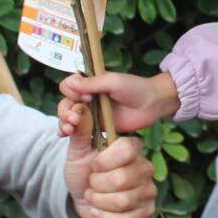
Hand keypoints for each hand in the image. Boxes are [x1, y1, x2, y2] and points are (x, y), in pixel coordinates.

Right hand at [60, 71, 180, 133]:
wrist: (153, 104)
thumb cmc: (135, 88)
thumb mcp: (114, 82)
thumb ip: (93, 83)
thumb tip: (71, 81)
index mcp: (90, 83)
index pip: (68, 86)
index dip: (72, 92)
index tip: (86, 97)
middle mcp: (87, 97)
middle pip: (66, 103)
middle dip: (66, 111)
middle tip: (75, 119)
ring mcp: (91, 113)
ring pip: (69, 117)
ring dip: (64, 122)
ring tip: (69, 130)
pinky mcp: (97, 127)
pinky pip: (79, 130)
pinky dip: (69, 132)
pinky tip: (64, 136)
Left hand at [64, 115, 156, 217]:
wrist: (83, 198)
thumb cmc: (83, 171)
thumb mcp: (77, 150)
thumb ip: (80, 130)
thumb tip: (80, 108)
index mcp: (132, 148)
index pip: (128, 149)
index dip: (105, 162)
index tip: (93, 165)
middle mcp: (145, 167)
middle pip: (122, 179)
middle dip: (96, 186)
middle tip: (91, 184)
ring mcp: (148, 191)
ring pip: (123, 202)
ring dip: (99, 203)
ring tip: (94, 198)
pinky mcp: (147, 212)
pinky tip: (100, 212)